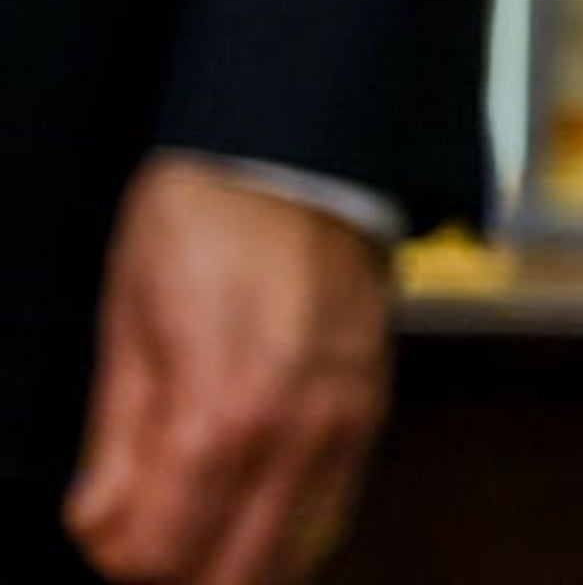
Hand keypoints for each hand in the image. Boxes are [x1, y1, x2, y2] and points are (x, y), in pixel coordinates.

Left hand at [63, 157, 391, 583]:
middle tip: (139, 540)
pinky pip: (334, 508)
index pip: (161, 550)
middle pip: (234, 571)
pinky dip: (288, 534)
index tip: (97, 536)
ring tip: (189, 536)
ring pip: (294, 554)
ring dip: (234, 563)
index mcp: (223, 410)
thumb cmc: (208, 220)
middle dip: (176, 571)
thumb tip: (95, 522)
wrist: (302, 155)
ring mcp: (346, 421)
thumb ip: (116, 440)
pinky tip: (249, 518)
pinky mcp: (372, 407)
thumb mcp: (129, 322)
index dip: (115, 559)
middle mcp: (297, 429)